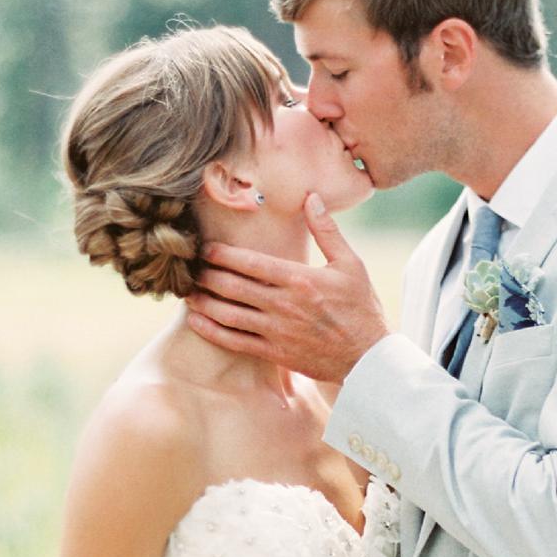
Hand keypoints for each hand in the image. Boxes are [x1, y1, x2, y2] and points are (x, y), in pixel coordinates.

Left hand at [186, 196, 390, 382]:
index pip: (250, 262)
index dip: (222, 254)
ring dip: (203, 303)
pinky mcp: (275, 353)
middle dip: (206, 276)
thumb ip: (327, 231)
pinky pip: (236, 342)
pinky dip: (212, 332)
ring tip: (187, 293)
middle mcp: (283, 304)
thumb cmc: (362, 309)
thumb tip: (311, 198)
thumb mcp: (351, 264)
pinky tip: (197, 321)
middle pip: (232, 287)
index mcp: (299, 279)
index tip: (205, 248)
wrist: (369, 358)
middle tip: (189, 269)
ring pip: (228, 315)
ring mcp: (277, 331)